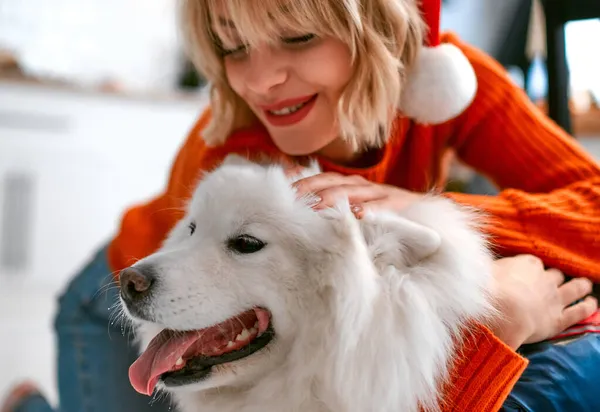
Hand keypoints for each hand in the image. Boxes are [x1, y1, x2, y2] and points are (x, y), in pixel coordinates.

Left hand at [291, 172, 420, 216]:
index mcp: (349, 184)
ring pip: (352, 191)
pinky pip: (382, 207)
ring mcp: (379, 192)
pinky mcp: (397, 204)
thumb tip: (305, 215)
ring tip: (316, 206)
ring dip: (332, 198)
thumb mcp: (356, 208)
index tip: (281, 184)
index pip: (321, 177)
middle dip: (309, 187)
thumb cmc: (383, 213)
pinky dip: (370, 210)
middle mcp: (361, 185)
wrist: (424, 212)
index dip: (302, 179)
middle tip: (291, 198)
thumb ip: (334, 209)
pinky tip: (358, 216)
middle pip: (331, 181)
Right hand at [489, 254, 597, 348]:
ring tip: (585, 284)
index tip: (529, 273)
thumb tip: (481, 266)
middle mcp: (545, 279)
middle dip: (555, 277)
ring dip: (581, 286)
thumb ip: (489, 268)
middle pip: (555, 274)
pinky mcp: (559, 319)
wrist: (502, 312)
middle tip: (555, 280)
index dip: (533, 269)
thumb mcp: (483, 271)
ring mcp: (555, 298)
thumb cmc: (489, 289)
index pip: (533, 263)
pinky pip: (579, 311)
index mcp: (527, 264)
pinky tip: (592, 304)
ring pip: (574, 289)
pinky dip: (587, 307)